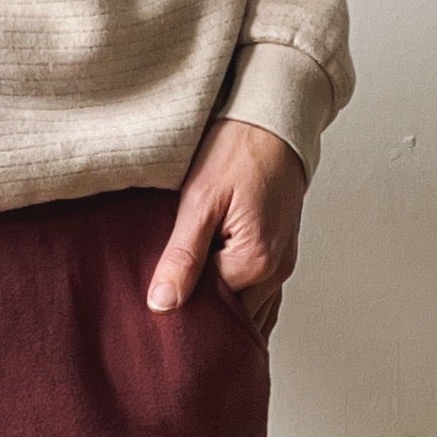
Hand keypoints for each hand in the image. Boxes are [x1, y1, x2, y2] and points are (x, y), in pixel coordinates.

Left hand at [146, 117, 306, 340]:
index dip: (180, 308)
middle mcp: (276, 271)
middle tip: (167, 306)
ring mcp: (282, 263)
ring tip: (189, 298)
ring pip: (249, 308)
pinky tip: (215, 291)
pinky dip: (239, 298)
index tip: (154, 302)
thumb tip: (164, 304)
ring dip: (221, 309)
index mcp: (254, 262)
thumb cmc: (239, 149)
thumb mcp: (200, 200)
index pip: (209, 310)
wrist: (274, 119)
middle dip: (203, 316)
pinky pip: (262, 293)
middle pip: (232, 316)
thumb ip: (183, 256)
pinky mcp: (282, 251)